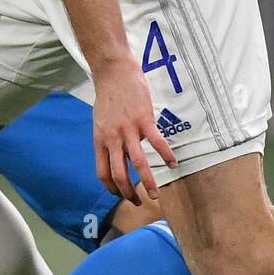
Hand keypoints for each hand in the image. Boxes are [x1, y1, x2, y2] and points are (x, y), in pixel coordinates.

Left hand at [92, 56, 176, 202]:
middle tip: (140, 202)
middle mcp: (112, 139)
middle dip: (129, 193)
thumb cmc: (108, 96)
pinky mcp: (144, 120)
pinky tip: (173, 163)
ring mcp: (128, 130)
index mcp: (100, 140)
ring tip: (155, 194)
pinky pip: (156, 142)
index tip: (122, 195)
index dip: (112, 189)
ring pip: (138, 163)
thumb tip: (121, 154)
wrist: (114, 72)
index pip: (103, 173)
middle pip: (119, 175)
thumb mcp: (101, 122)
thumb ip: (109, 139)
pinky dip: (166, 155)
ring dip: (148, 182)